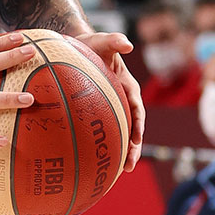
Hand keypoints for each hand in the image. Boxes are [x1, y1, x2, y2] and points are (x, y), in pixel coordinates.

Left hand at [74, 31, 143, 170]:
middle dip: (131, 148)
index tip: (137, 140)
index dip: (138, 125)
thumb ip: (114, 40)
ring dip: (118, 152)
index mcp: (128, 87)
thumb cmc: (91, 44)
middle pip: (130, 128)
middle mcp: (122, 101)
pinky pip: (100, 130)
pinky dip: (99, 145)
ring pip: (117, 134)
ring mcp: (110, 108)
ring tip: (114, 173)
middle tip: (127, 167)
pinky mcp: (96, 112)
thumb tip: (126, 44)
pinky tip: (91, 161)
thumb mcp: (102, 40)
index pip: (136, 109)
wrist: (76, 47)